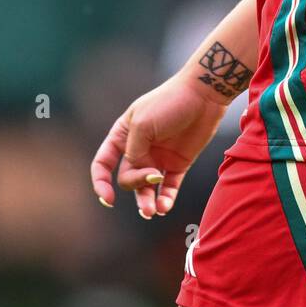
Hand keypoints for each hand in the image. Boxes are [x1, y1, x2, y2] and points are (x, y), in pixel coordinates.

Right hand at [90, 74, 229, 218]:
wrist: (204, 94)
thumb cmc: (170, 102)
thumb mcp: (143, 124)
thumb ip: (134, 152)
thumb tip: (136, 173)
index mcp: (122, 135)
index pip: (103, 163)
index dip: (101, 183)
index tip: (108, 199)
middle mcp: (138, 149)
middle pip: (127, 178)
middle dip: (136, 184)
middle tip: (153, 177)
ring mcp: (158, 158)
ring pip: (146, 188)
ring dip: (147, 202)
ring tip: (152, 211)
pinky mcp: (178, 164)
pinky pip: (168, 188)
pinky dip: (165, 199)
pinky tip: (164, 207)